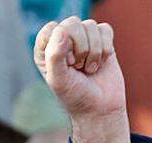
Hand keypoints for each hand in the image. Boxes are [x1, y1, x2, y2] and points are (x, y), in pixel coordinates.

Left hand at [34, 17, 128, 142]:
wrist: (100, 108)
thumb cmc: (74, 96)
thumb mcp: (58, 80)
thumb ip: (54, 55)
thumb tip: (61, 29)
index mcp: (45, 50)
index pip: (50, 29)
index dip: (61, 46)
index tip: (66, 65)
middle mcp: (62, 41)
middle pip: (72, 23)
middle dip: (79, 48)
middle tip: (78, 67)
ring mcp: (83, 40)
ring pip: (90, 26)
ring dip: (93, 51)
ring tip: (89, 69)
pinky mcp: (102, 41)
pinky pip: (105, 29)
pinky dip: (105, 48)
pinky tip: (101, 62)